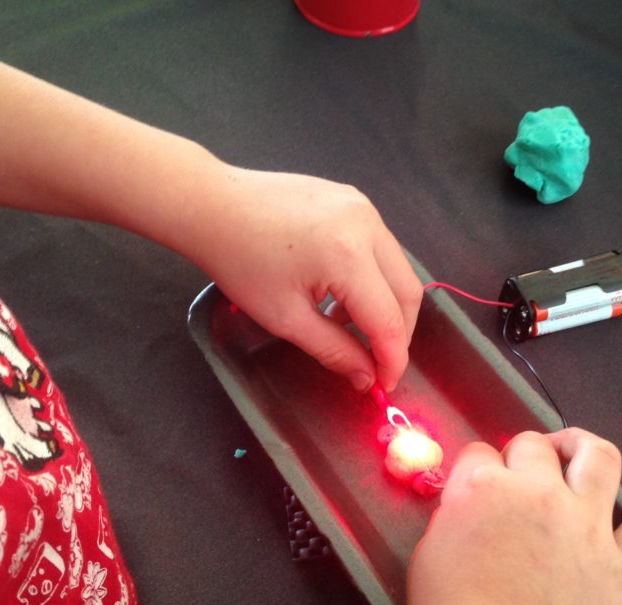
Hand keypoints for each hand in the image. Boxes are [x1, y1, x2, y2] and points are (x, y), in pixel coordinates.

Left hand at [182, 165, 422, 391]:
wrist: (213, 206)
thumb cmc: (240, 261)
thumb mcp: (285, 318)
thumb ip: (334, 351)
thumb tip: (366, 378)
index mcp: (348, 255)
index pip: (389, 320)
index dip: (392, 359)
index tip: (384, 386)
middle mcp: (366, 224)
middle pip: (408, 292)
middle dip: (396, 334)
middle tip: (375, 363)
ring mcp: (363, 207)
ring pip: (398, 269)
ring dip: (384, 306)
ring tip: (345, 326)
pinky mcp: (355, 200)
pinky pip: (380, 248)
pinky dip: (372, 279)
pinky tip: (339, 295)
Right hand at [406, 429, 621, 604]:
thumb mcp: (430, 556)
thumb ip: (455, 517)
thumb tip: (473, 506)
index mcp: (481, 489)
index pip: (480, 453)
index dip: (478, 469)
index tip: (476, 488)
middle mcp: (538, 493)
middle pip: (534, 448)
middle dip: (521, 457)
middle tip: (516, 481)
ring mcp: (587, 526)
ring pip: (598, 458)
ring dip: (582, 446)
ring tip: (574, 450)